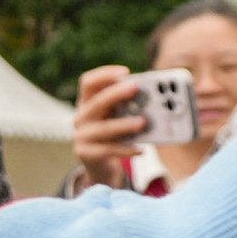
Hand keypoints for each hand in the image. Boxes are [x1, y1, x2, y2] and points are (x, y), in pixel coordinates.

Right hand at [66, 65, 146, 188]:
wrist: (100, 165)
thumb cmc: (114, 134)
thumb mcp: (117, 116)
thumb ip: (128, 106)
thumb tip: (155, 97)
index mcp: (87, 102)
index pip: (88, 82)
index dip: (105, 75)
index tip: (125, 72)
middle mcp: (81, 117)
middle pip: (96, 102)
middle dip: (116, 94)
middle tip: (136, 88)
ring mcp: (81, 136)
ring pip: (103, 128)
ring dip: (124, 124)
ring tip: (143, 122)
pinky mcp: (86, 154)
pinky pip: (108, 150)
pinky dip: (126, 149)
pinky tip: (141, 150)